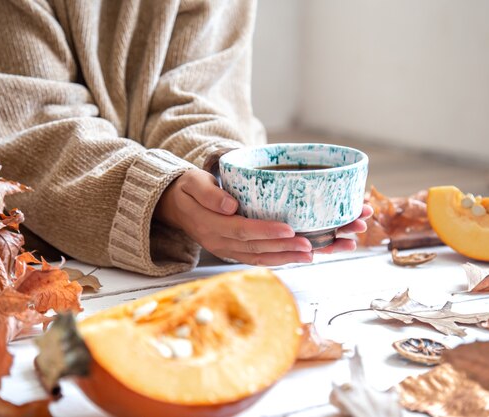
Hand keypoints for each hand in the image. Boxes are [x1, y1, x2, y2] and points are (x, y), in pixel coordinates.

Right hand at [154, 169, 372, 265]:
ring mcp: (228, 250)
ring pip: (262, 257)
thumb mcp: (192, 183)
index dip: (267, 231)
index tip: (289, 228)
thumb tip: (231, 205)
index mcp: (211, 226)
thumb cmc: (187, 189)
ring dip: (288, 257)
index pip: (242, 230)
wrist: (174, 206)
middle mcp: (221, 243)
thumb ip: (209, 193)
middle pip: (258, 248)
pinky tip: (301, 257)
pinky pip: (260, 258)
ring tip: (314, 254)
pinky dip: (281, 259)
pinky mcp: (235, 251)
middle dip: (287, 248)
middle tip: (313, 245)